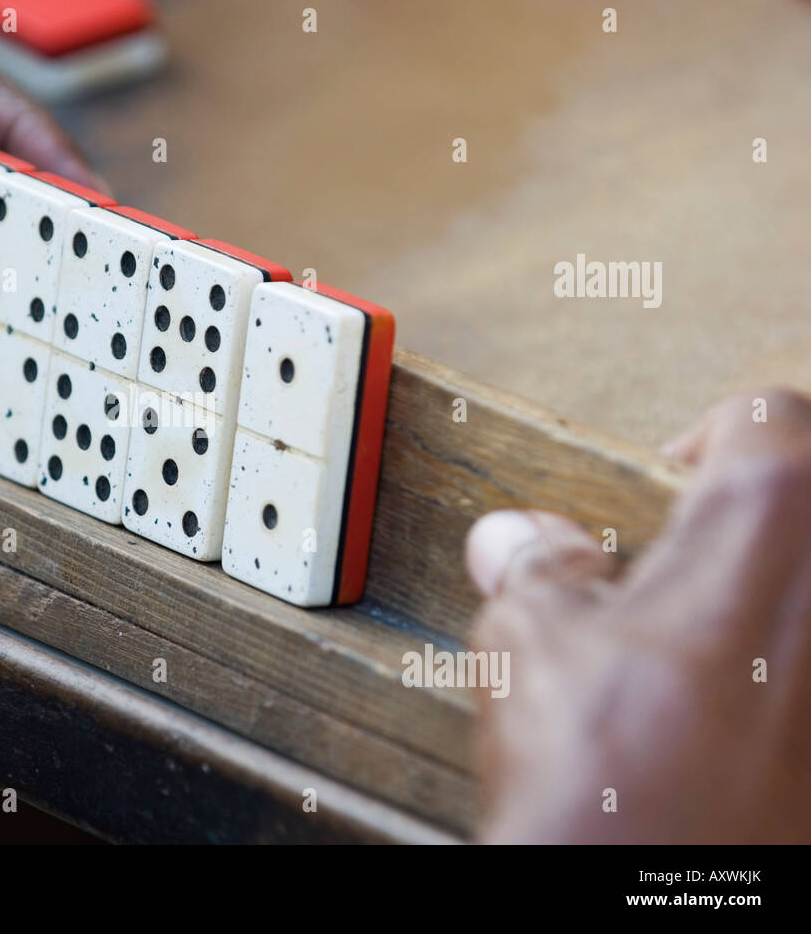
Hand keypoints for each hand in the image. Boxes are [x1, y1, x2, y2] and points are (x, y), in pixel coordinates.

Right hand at [466, 388, 810, 842]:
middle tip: (693, 553)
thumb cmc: (603, 770)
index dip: (704, 437)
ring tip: (707, 640)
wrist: (653, 898)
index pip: (765, 418)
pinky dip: (786, 668)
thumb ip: (536, 566)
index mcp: (769, 521)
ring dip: (776, 592)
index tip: (668, 479)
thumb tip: (520, 542)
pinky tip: (735, 708)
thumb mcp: (532, 639)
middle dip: (756, 511)